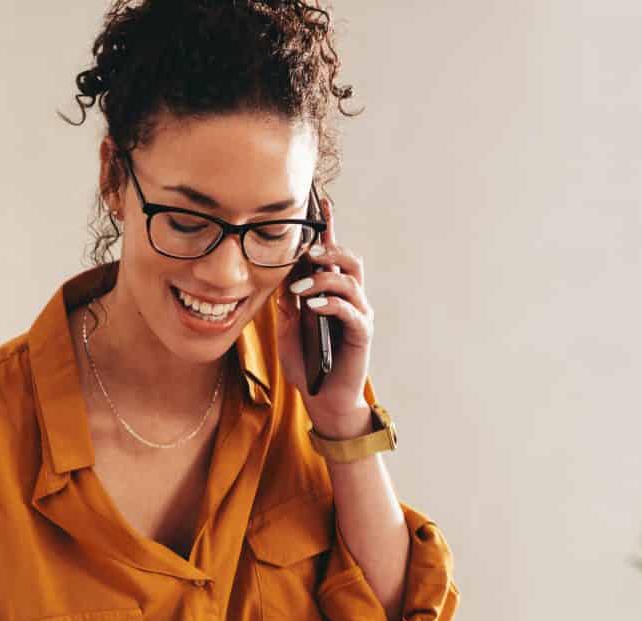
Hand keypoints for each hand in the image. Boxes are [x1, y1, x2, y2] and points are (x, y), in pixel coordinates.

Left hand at [272, 198, 375, 437]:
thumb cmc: (307, 364)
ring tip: (301, 289)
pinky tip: (312, 306)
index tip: (320, 201)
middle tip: (305, 254)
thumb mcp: (289, 328)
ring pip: (350, 279)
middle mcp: (350, 298)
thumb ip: (287, 303)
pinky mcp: (361, 333)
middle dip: (327, 250)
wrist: (324, 399)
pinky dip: (331, 303)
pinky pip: (351, 309)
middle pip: (348, 258)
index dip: (328, 227)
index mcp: (331, 292)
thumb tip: (280, 276)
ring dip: (324, 278)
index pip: (331, 253)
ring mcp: (358, 314)